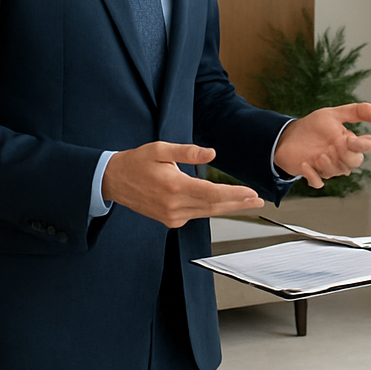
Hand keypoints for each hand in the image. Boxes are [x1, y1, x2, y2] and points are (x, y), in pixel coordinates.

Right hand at [102, 142, 261, 227]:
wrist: (113, 181)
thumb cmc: (136, 162)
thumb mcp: (160, 149)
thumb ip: (187, 151)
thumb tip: (211, 154)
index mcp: (174, 187)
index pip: (211, 193)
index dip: (234, 194)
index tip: (251, 194)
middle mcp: (174, 205)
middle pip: (214, 206)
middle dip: (238, 203)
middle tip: (258, 199)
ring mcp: (171, 216)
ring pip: (207, 212)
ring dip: (228, 206)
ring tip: (247, 201)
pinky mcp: (169, 220)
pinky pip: (196, 214)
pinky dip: (210, 208)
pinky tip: (222, 202)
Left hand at [274, 103, 370, 187]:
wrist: (287, 136)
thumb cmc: (312, 126)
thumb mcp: (333, 114)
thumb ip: (357, 111)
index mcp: (350, 141)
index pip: (369, 146)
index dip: (364, 145)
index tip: (348, 138)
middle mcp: (342, 156)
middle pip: (356, 162)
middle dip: (345, 155)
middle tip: (331, 146)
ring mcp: (329, 167)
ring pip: (339, 172)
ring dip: (329, 164)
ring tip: (318, 155)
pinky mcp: (314, 175)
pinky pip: (318, 182)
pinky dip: (312, 175)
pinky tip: (305, 164)